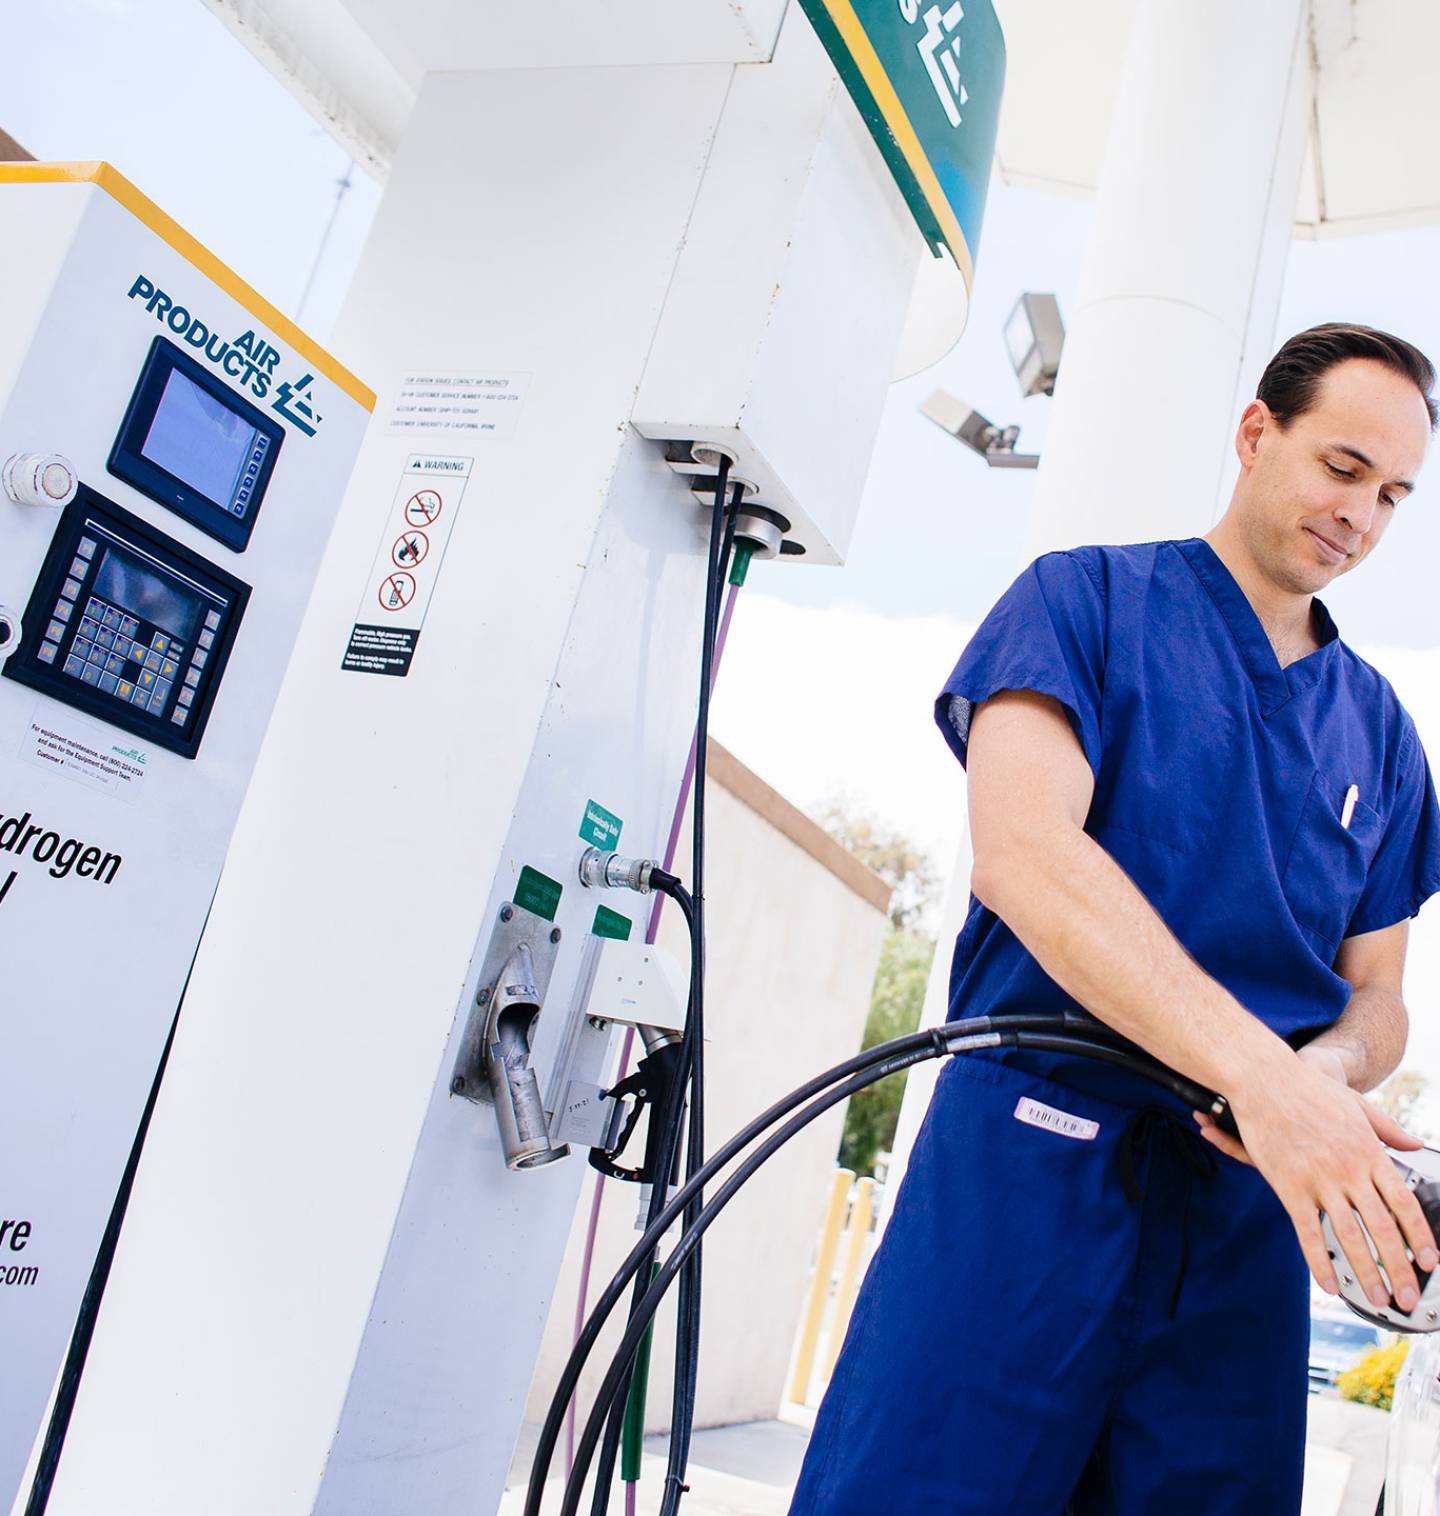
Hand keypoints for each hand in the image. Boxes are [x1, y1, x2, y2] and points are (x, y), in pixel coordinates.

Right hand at [1194, 1047, 1436, 1309]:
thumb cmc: (1308, 1089)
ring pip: (1350, 1237)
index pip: (1404, 1204)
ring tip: (1378, 1299)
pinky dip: (1320, 1262)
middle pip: (1383, 1229)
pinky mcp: (1290, 1187)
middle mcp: (1349, 1170)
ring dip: (1367, 1273)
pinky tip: (1330, 1283)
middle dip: (1399, 1268)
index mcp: (1369, 1152)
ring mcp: (1320, 1181)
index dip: (1419, 1237)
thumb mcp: (1357, 1104)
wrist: (1264, 1080)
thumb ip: (1388, 1129)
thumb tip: (1416, 1144)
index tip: (1429, 1262)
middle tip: (1407, 1296)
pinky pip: (1309, 1232)